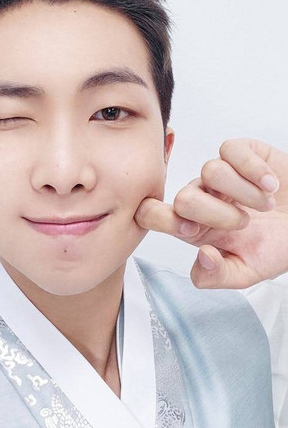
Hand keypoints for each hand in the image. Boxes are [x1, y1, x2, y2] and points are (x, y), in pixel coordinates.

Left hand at [135, 138, 287, 288]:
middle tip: (245, 224)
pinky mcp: (240, 153)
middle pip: (182, 197)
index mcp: (193, 227)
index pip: (151, 215)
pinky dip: (255, 170)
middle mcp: (201, 198)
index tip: (192, 230)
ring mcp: (220, 176)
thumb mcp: (246, 272)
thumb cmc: (275, 246)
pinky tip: (272, 185)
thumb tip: (202, 257)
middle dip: (216, 214)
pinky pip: (232, 151)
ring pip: (210, 171)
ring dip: (244, 193)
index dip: (161, 219)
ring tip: (266, 206)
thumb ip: (217, 276)